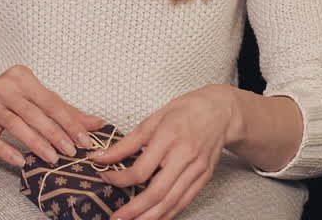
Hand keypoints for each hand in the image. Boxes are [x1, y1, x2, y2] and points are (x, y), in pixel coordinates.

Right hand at [0, 65, 104, 166]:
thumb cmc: (15, 97)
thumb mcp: (39, 97)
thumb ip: (66, 110)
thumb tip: (96, 124)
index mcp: (22, 77)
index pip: (50, 101)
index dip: (68, 121)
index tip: (84, 139)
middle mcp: (4, 88)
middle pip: (33, 113)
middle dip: (54, 133)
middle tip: (70, 152)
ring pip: (15, 125)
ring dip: (35, 143)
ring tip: (52, 158)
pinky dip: (7, 151)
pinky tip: (21, 161)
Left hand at [87, 84, 240, 219]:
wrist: (220, 112)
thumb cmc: (185, 111)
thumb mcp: (153, 119)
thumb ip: (126, 143)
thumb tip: (100, 157)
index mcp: (168, 138)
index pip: (141, 170)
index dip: (120, 179)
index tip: (106, 179)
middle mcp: (184, 156)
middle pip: (157, 192)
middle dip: (134, 210)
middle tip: (116, 218)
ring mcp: (196, 169)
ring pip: (171, 202)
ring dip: (150, 217)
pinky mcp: (204, 178)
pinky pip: (184, 201)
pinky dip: (168, 213)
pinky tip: (154, 218)